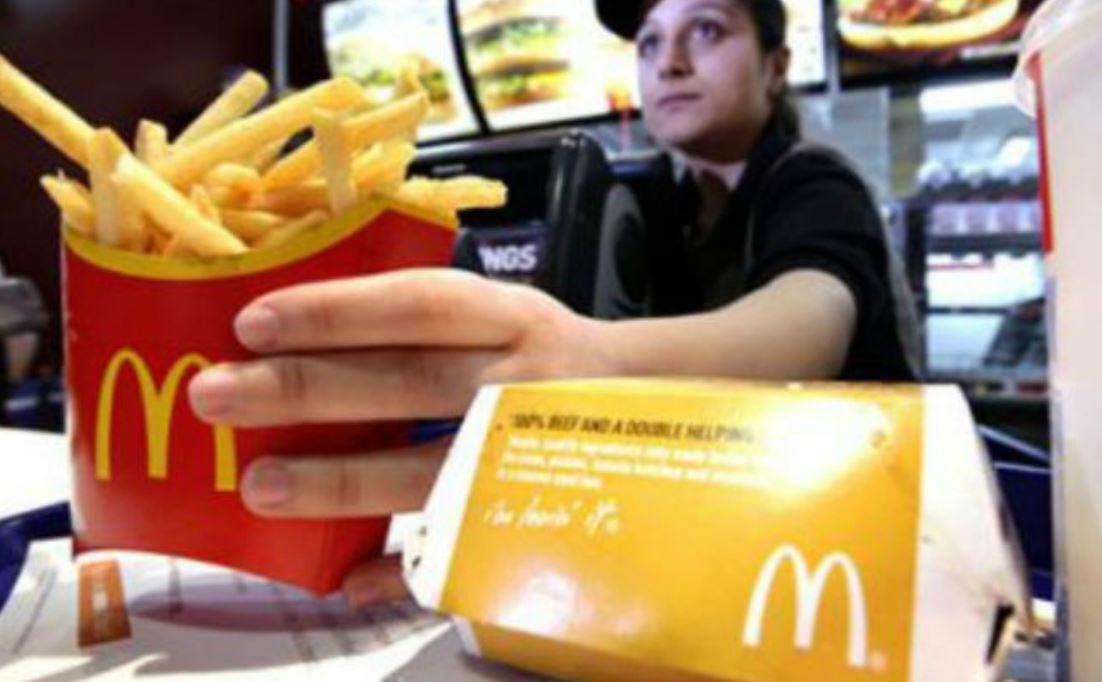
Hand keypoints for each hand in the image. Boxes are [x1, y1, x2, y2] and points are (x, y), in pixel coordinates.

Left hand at [188, 268, 611, 606]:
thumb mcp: (507, 310)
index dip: (336, 312)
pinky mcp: (532, 518)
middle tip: (216, 396)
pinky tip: (343, 579)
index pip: (417, 305)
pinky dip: (402, 571)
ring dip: (340, 483)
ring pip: (427, 471)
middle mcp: (520, 383)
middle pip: (406, 383)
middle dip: (306, 391)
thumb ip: (428, 318)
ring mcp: (526, 457)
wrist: (653, 408)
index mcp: (511, 319)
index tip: (253, 323)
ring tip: (261, 489)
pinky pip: (463, 551)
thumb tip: (300, 326)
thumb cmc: (550, 355)